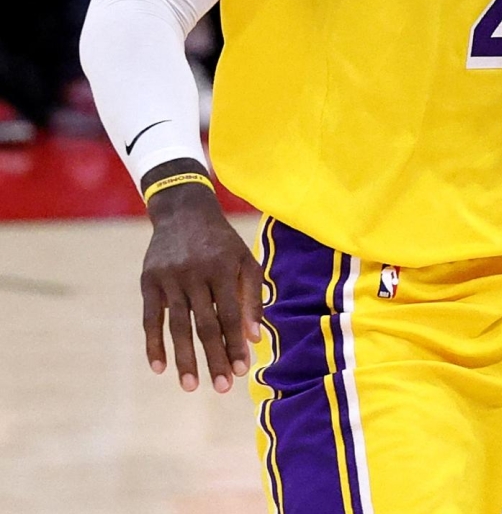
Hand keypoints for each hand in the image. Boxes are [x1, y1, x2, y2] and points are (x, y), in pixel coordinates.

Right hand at [141, 179, 260, 393]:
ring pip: (177, 325)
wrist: (184, 212)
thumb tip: (255, 339)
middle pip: (205, 324)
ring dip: (184, 358)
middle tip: (221, 388)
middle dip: (214, 358)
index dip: (235, 343)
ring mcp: (169, 278)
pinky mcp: (148, 281)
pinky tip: (159, 368)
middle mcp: (195, 274)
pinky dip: (153, 343)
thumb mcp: (245, 261)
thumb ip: (251, 298)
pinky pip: (150, 318)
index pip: (230, 314)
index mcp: (223, 268)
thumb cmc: (222, 243)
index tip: (241, 371)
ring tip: (191, 386)